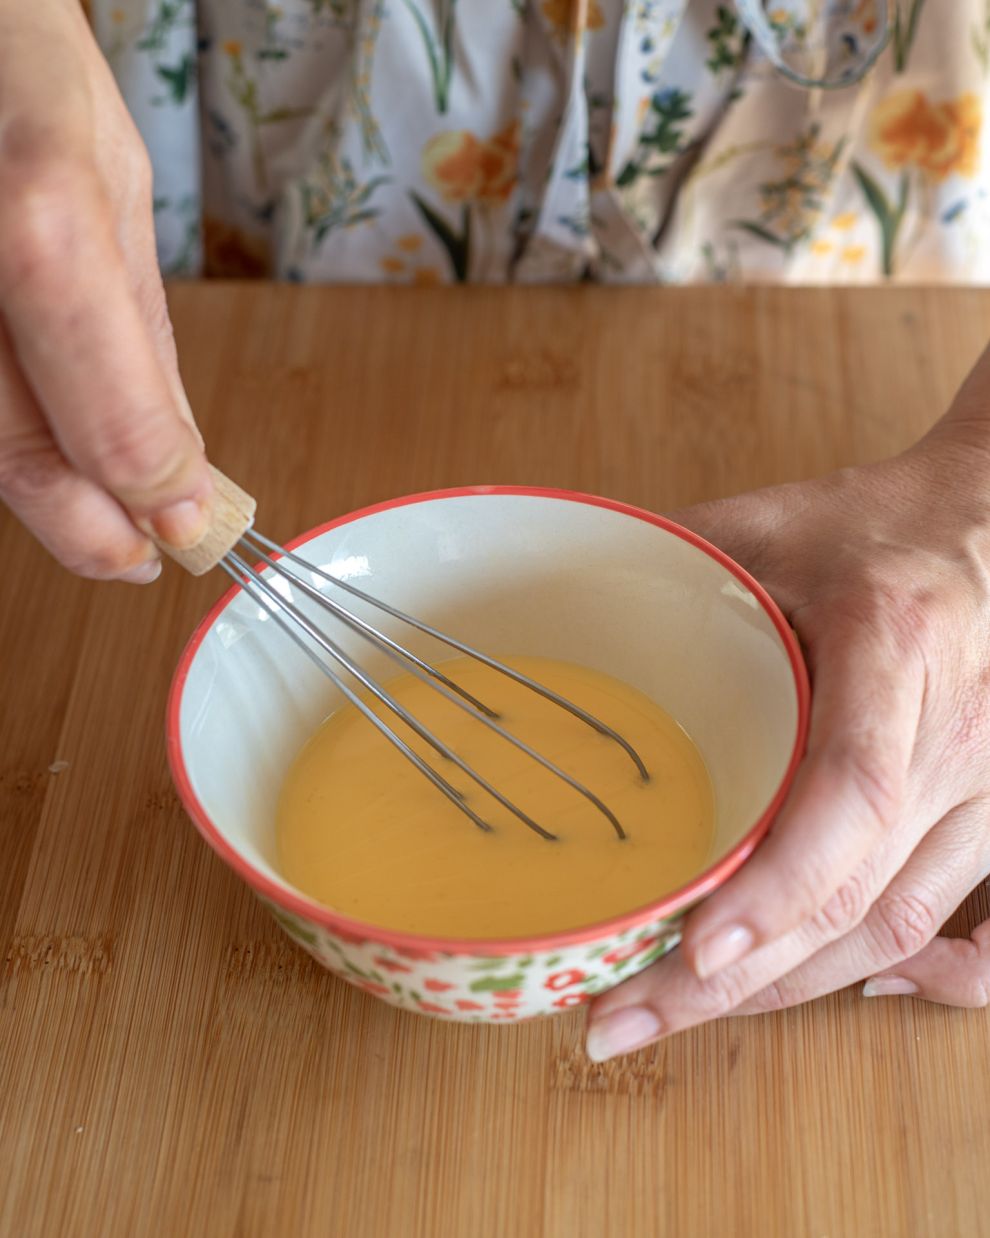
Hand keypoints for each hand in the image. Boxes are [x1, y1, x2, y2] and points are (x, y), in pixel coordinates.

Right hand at [0, 0, 209, 582]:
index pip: (109, 417)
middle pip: (21, 459)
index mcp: (43, 215)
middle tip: (145, 553)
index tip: (196, 525)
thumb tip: (183, 463)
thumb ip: (140, 335)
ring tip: (110, 502)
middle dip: (97, 533)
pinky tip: (56, 443)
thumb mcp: (116, 186)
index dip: (160, 496)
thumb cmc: (18, 74)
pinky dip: (15, 443)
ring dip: (55, 499)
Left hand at [586, 426, 989, 1060]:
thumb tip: (552, 601)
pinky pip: (961, 926)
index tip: (697, 945)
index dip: (778, 884)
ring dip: (788, 986)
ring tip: (681, 1010)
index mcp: (896, 644)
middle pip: (860, 894)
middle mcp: (958, 730)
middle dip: (740, 977)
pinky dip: (897, 976)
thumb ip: (671, 562)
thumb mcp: (770, 523)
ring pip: (897, 926)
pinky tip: (827, 986)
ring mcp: (989, 784)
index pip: (853, 791)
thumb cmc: (878, 525)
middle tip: (626, 1015)